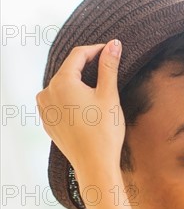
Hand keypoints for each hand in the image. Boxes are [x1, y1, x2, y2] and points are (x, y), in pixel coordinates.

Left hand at [36, 40, 124, 180]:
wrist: (95, 164)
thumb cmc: (104, 132)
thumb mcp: (109, 95)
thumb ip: (109, 66)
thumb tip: (114, 44)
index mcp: (62, 82)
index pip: (78, 55)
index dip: (96, 50)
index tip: (111, 50)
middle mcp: (47, 92)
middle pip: (69, 71)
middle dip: (88, 68)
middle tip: (107, 70)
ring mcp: (45, 108)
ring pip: (63, 87)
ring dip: (79, 84)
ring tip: (98, 92)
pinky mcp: (48, 122)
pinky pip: (59, 103)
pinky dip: (72, 100)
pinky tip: (87, 109)